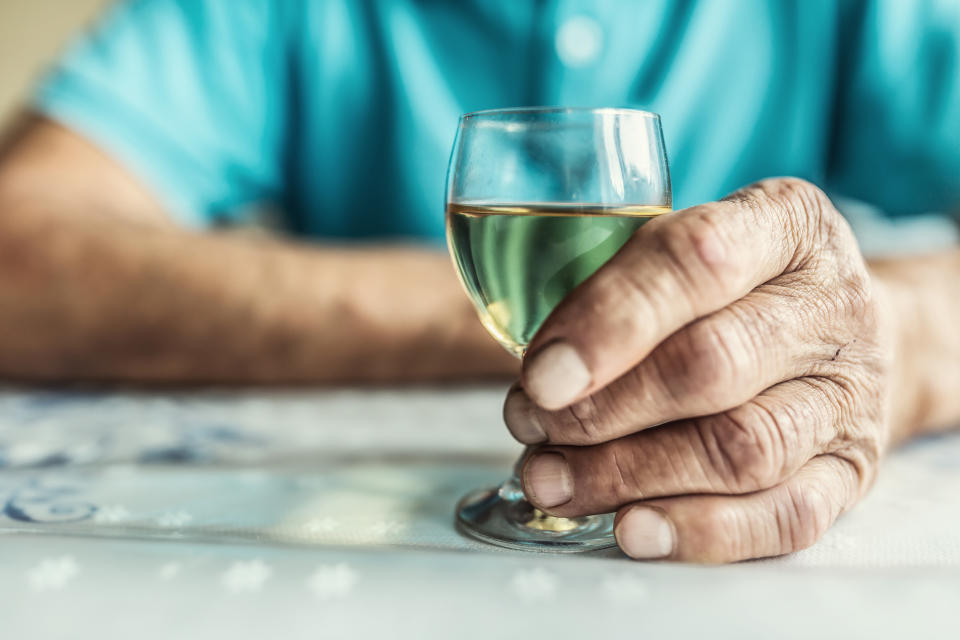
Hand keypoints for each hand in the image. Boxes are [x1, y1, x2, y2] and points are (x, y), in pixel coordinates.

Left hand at [504, 178, 897, 562]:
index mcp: (785, 224)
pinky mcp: (853, 470)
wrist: (845, 332)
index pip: (698, 257)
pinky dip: (700, 531)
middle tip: (534, 425)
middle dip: (605, 407)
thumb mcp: (687, 247)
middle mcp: (830, 304)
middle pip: (714, 363)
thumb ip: (618, 289)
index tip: (543, 374)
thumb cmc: (738, 288)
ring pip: (742, 448)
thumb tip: (539, 378)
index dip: (610, 320)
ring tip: (555, 480)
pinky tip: (631, 529)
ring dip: (631, 474)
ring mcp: (849, 393)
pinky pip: (785, 516)